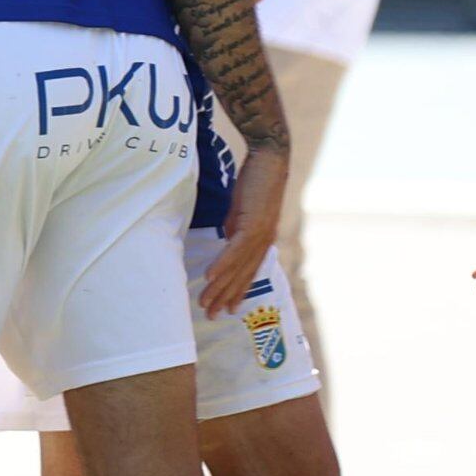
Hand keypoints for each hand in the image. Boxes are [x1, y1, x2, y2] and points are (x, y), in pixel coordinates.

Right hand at [194, 140, 285, 316]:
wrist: (270, 160)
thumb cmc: (256, 181)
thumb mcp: (241, 209)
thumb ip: (235, 227)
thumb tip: (226, 239)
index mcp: (261, 241)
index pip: (247, 273)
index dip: (236, 292)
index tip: (225, 308)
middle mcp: (263, 243)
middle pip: (241, 276)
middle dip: (225, 297)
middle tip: (210, 315)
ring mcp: (259, 235)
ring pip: (237, 268)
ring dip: (219, 286)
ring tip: (205, 301)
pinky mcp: (252, 224)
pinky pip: (235, 249)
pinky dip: (223, 264)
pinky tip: (210, 276)